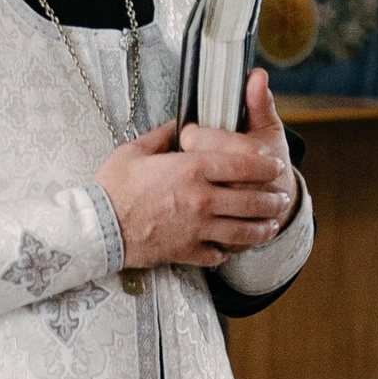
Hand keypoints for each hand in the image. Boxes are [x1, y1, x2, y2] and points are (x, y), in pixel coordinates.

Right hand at [99, 71, 297, 270]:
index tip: (275, 166)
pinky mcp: (189, 251)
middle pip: (253, 199)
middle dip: (273, 198)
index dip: (266, 164)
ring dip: (263, 227)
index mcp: (192, 169)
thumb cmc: (111, 188)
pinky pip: (220, 253)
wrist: (96, 228)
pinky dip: (230, 250)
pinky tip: (233, 246)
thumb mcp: (133, 152)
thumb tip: (175, 125)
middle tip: (280, 197)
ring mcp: (198, 228)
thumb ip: (159, 136)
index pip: (244, 163)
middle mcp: (203, 199)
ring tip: (271, 224)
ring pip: (245, 230)